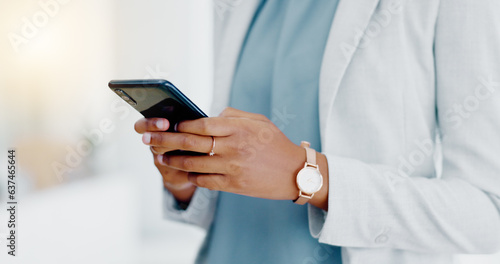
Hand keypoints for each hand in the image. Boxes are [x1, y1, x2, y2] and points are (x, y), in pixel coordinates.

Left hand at [139, 107, 328, 208]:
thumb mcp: (259, 121)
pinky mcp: (233, 185)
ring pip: (192, 163)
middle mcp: (232, 147)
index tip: (167, 123)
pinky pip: (204, 180)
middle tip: (146, 138)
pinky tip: (182, 170)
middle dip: (164, 139)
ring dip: (172, 159)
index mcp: (238, 128)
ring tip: (158, 156)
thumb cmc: (275, 143)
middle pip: (190, 142)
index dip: (180, 124)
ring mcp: (232, 168)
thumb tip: (207, 116)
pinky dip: (190, 175)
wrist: (295, 173)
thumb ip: (232, 116)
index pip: (200, 124)